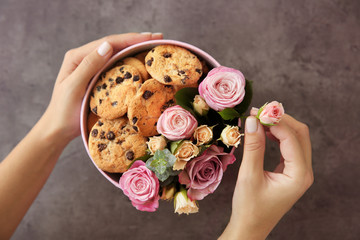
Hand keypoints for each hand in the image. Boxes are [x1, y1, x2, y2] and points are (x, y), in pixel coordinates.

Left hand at [40, 32, 162, 142]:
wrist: (59, 129)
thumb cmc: (64, 111)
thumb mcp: (74, 87)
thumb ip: (89, 66)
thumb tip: (108, 46)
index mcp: (78, 57)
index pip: (108, 43)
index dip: (130, 39)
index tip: (149, 37)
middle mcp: (85, 58)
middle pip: (114, 45)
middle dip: (136, 40)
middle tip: (158, 37)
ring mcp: (93, 68)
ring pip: (117, 54)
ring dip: (135, 48)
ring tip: (154, 45)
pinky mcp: (99, 78)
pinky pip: (116, 66)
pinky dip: (130, 61)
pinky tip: (142, 60)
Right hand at [220, 114, 313, 239]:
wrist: (250, 227)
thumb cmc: (249, 207)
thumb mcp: (249, 176)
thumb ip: (253, 147)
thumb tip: (252, 121)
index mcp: (299, 175)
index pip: (291, 137)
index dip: (274, 121)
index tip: (254, 113)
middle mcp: (304, 171)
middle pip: (300, 134)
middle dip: (280, 120)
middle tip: (258, 113)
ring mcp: (300, 172)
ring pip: (296, 138)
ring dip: (279, 126)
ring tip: (258, 121)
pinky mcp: (292, 172)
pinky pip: (289, 147)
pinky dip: (278, 136)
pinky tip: (264, 133)